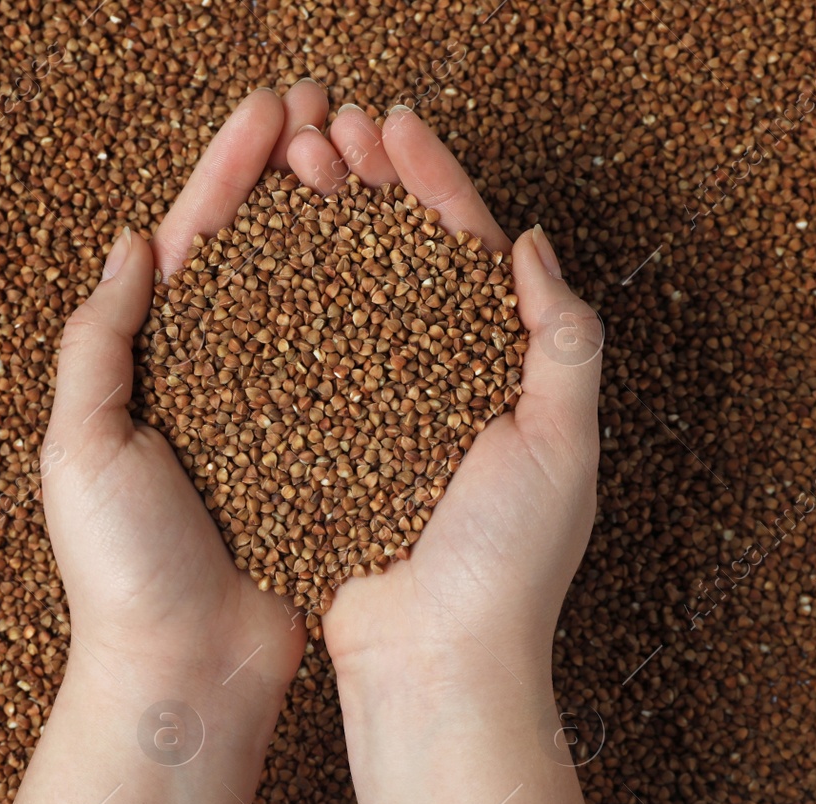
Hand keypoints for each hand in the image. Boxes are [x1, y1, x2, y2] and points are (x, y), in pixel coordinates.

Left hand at [42, 83, 334, 691]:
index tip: (274, 107)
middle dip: (294, 175)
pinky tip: (413, 269)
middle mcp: (219, 375)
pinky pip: (358, 368)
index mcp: (152, 363)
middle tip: (337, 109)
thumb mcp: (82, 448)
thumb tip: (133, 241)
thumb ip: (99, 343)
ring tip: (379, 163)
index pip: (193, 240)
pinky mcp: (327, 452)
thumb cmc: (123, 571)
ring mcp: (278, 410)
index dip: (231, 168)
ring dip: (343, 225)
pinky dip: (381, 313)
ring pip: (317, 297)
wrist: (188, 671)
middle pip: (262, 252)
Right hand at [293, 107, 606, 687]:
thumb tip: (530, 242)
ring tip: (287, 170)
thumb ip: (561, 337)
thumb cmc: (508, 566)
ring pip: (347, 298)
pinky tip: (252, 260)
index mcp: (503, 371)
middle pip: (401, 260)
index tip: (392, 124)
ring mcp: (379, 414)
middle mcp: (441, 383)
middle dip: (368, 187)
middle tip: (326, 126)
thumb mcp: (563, 442)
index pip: (467, 251)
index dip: (433, 180)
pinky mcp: (328, 449)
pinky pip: (304, 362)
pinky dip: (283, 306)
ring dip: (321, 229)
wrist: (436, 667)